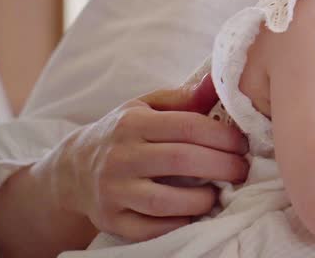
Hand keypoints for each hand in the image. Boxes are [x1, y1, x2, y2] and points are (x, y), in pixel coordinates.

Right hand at [39, 72, 249, 240]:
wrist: (72, 169)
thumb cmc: (123, 133)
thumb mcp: (144, 106)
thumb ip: (182, 97)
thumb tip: (214, 84)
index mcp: (133, 123)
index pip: (187, 126)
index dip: (222, 136)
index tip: (243, 144)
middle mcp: (120, 156)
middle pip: (182, 161)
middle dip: (222, 166)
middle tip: (242, 170)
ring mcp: (113, 191)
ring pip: (164, 201)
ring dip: (201, 199)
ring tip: (218, 193)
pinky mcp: (110, 220)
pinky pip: (148, 230)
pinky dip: (176, 224)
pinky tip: (192, 214)